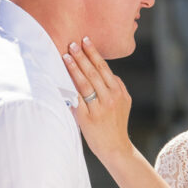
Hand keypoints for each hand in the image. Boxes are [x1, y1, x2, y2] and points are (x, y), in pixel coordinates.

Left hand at [63, 38, 132, 161]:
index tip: (86, 40)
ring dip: (75, 68)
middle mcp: (110, 98)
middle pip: (94, 72)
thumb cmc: (117, 123)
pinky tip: (62, 77)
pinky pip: (77, 99)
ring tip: (66, 55)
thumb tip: (106, 71)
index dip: (94, 54)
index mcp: (118, 92)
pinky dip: (69, 87)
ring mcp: (98, 108)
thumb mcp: (125, 102)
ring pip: (85, 83)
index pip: (104, 68)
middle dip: (82, 56)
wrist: (115, 147)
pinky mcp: (87, 118)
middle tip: (72, 43)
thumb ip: (117, 86)